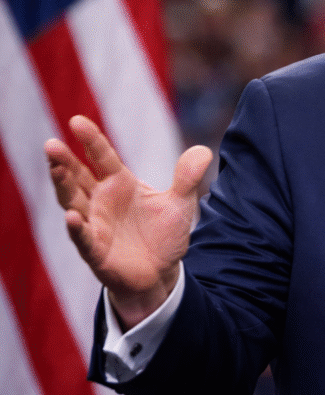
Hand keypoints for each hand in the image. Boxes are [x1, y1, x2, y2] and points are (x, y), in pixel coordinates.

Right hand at [45, 115, 211, 328]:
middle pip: (77, 177)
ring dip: (63, 186)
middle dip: (64, 161)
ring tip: (55, 167)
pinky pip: (84, 239)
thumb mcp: (180, 203)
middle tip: (51, 144)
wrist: (161, 273)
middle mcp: (101, 201)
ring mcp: (95, 225)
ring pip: (73, 203)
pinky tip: (72, 218)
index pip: (102, 157)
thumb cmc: (163, 234)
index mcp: (119, 183)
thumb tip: (203, 151)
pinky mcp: (96, 251)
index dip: (91, 140)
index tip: (76, 121)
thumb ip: (187, 178)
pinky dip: (78, 229)